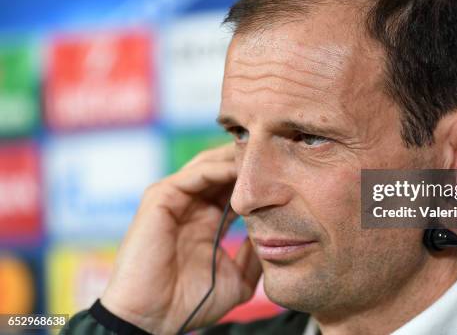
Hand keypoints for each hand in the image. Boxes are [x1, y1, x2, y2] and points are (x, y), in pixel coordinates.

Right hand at [101, 143, 261, 333]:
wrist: (152, 319)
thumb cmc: (190, 303)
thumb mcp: (236, 278)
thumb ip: (255, 255)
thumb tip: (279, 234)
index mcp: (208, 219)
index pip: (236, 188)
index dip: (260, 181)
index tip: (290, 175)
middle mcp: (191, 204)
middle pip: (223, 170)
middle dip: (249, 162)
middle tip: (280, 154)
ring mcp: (175, 198)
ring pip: (209, 165)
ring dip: (236, 160)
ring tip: (264, 156)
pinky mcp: (160, 197)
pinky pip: (195, 174)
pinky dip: (219, 168)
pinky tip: (241, 170)